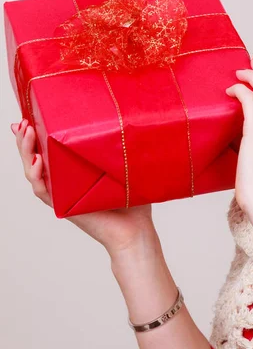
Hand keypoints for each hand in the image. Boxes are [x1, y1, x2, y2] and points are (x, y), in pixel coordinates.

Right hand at [11, 118, 157, 257]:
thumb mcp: (127, 169)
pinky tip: (37, 161)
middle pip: (36, 158)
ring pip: (34, 172)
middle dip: (25, 140)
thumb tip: (130, 122)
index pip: (50, 151)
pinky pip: (44, 191)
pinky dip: (37, 176)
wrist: (135, 231)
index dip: (37, 136)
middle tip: (21, 121)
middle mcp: (64, 183)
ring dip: (27, 152)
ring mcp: (61, 195)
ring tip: (26, 133)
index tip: (29, 116)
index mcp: (75, 173)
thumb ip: (122, 151)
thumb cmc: (134, 202)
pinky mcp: (63, 208)